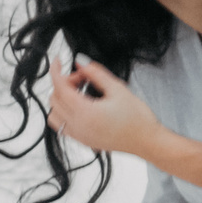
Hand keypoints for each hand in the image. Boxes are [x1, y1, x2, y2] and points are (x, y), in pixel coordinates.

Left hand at [48, 57, 162, 157]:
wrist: (147, 142)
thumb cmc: (137, 118)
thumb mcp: (118, 88)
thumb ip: (96, 73)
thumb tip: (80, 62)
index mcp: (85, 113)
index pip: (60, 87)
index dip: (56, 70)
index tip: (58, 60)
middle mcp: (78, 126)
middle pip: (55, 99)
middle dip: (65, 83)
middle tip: (85, 77)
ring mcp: (79, 136)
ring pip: (54, 114)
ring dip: (61, 99)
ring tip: (80, 92)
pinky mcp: (83, 141)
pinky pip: (61, 125)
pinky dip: (63, 112)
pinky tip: (80, 105)